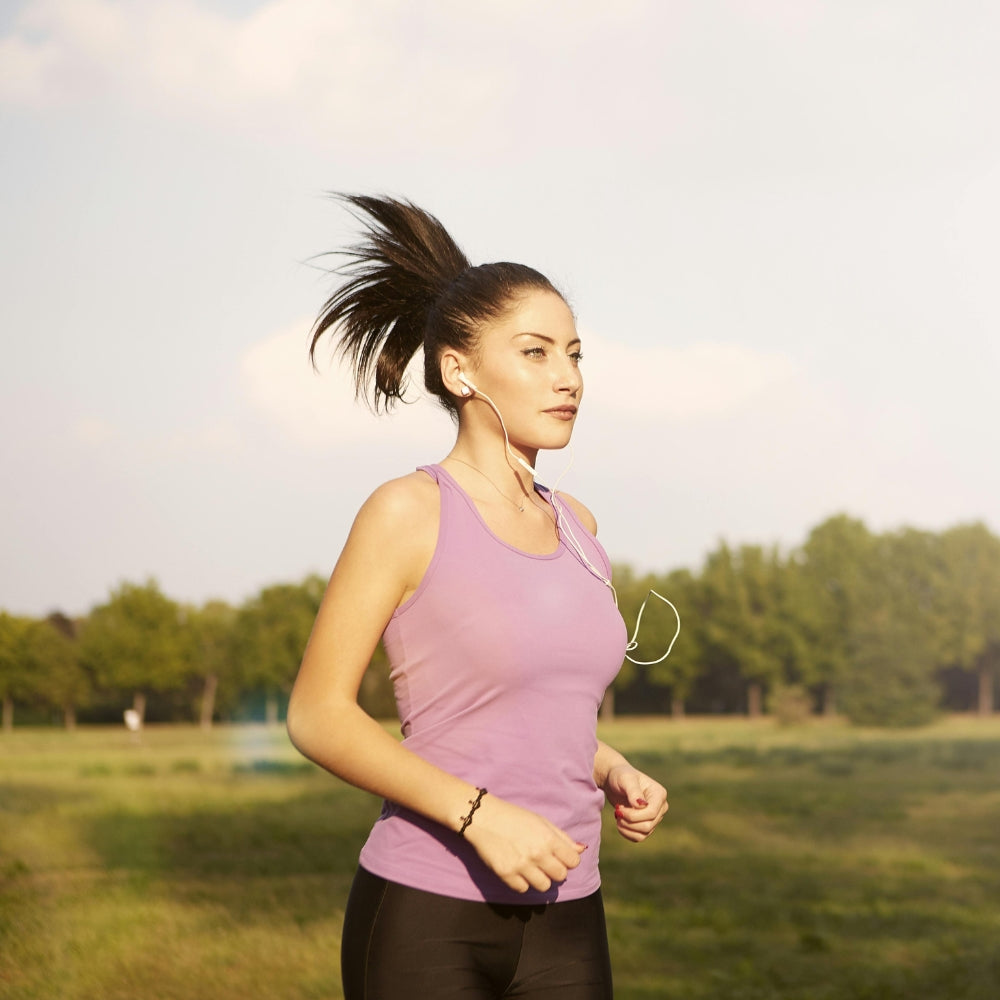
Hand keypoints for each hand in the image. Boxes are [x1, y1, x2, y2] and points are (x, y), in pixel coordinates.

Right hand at [461, 794, 586, 893]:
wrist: (484, 817)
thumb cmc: (515, 818)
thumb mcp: (541, 822)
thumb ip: (563, 838)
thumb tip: (582, 850)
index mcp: (548, 839)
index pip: (573, 862)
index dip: (568, 860)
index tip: (559, 857)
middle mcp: (537, 853)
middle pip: (560, 876)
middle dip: (555, 870)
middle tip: (544, 862)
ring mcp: (522, 865)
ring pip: (544, 886)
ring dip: (539, 878)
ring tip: (530, 866)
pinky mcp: (506, 874)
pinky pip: (523, 889)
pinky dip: (521, 882)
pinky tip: (516, 869)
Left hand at [603, 764, 667, 842]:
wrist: (613, 780)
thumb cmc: (620, 776)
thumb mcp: (625, 779)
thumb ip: (633, 791)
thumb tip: (642, 805)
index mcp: (659, 794)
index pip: (651, 813)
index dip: (634, 815)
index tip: (620, 808)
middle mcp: (661, 807)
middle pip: (648, 825)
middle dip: (629, 821)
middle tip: (617, 811)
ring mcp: (655, 817)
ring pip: (644, 833)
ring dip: (627, 828)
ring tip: (618, 815)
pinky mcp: (646, 824)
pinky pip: (639, 837)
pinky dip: (627, 833)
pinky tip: (619, 823)